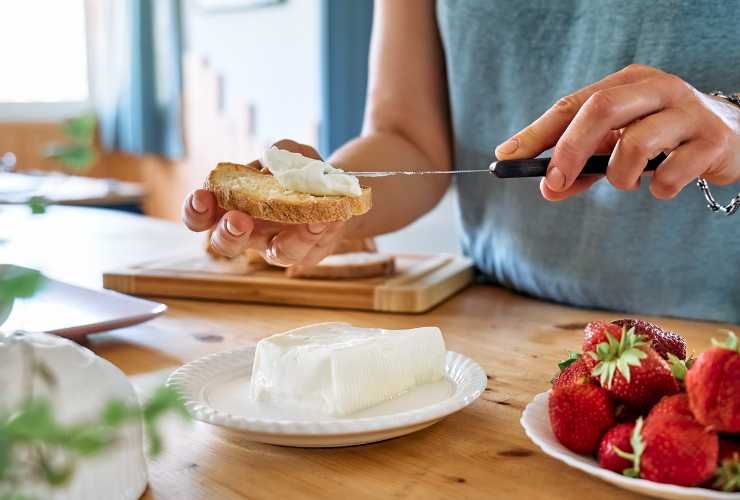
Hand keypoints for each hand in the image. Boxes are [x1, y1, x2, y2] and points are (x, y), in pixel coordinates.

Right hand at [181, 140, 345, 265]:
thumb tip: (272, 163)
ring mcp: (277, 245)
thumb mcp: (290, 153)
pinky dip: (317, 233)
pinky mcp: (306, 253)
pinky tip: (325, 218)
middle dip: (227, 233)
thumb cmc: (299, 172)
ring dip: (287, 241)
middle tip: (237, 219)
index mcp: (231, 206)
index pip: (201, 216)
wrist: (336, 189)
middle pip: (226, 244)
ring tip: (306, 220)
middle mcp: (249, 232)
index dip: (195, 211)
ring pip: (276, 255)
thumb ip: (280, 152)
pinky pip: (308, 249)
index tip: (202, 198)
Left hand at [495, 64, 739, 200]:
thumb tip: (548, 189)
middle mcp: (657, 88)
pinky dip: (658, 189)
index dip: (536, 133)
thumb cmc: (663, 139)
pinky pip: (670, 174)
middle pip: (599, 110)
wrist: (733, 138)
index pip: (572, 104)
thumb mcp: (618, 146)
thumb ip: (583, 165)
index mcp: (627, 83)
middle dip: (568, 150)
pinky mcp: (712, 141)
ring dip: (620, 177)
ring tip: (629, 182)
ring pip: (635, 145)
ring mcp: (687, 111)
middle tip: (554, 183)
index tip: (506, 156)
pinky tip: (664, 185)